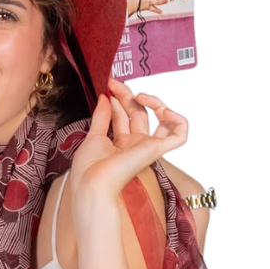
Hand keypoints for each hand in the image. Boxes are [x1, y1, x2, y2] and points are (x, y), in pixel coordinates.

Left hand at [67, 80, 191, 219]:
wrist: (94, 184)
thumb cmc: (90, 168)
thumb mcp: (93, 136)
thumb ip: (102, 116)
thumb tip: (105, 97)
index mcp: (120, 144)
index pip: (124, 116)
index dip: (118, 99)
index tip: (109, 86)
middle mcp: (135, 144)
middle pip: (139, 113)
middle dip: (127, 95)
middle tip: (114, 84)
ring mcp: (147, 146)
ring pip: (161, 119)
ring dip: (152, 102)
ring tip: (138, 95)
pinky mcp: (157, 149)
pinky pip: (179, 134)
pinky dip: (177, 119)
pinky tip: (163, 110)